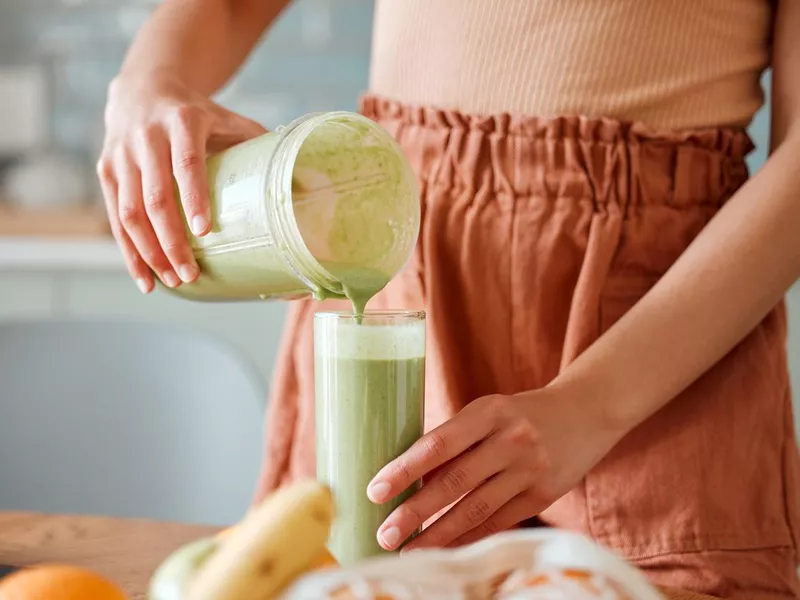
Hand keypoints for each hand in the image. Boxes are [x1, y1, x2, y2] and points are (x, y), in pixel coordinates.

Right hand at [96, 71, 266, 292]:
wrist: (142, 89)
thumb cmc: (198, 114)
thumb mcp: (229, 118)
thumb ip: (259, 144)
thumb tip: (305, 181)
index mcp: (183, 121)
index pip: (186, 164)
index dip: (194, 198)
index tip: (205, 232)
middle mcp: (146, 136)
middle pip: (154, 197)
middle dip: (171, 241)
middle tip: (190, 274)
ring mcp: (121, 154)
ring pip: (129, 212)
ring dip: (149, 252)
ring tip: (172, 281)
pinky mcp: (105, 170)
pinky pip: (114, 218)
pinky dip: (129, 251)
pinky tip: (146, 278)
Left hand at [367, 385, 624, 550]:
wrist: (586, 412)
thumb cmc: (520, 413)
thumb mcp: (488, 412)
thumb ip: (455, 440)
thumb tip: (410, 480)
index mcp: (489, 411)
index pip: (438, 444)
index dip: (404, 470)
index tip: (376, 491)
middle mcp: (510, 439)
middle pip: (454, 482)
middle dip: (415, 512)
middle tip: (385, 533)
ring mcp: (530, 469)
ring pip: (476, 509)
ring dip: (439, 535)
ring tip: (409, 550)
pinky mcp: (544, 495)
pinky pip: (499, 521)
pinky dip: (469, 538)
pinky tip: (446, 549)